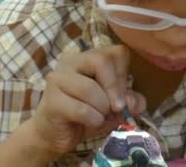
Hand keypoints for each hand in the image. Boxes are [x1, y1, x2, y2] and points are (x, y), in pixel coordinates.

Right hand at [30, 44, 146, 156]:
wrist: (55, 133)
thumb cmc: (86, 115)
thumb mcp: (114, 107)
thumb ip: (130, 101)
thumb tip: (133, 102)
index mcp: (88, 57)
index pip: (116, 52)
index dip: (124, 74)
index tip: (123, 95)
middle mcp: (71, 61)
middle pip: (101, 61)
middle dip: (114, 88)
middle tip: (117, 107)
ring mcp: (58, 79)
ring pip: (90, 88)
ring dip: (102, 108)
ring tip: (100, 117)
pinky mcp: (52, 100)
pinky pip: (81, 109)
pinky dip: (93, 119)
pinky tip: (91, 123)